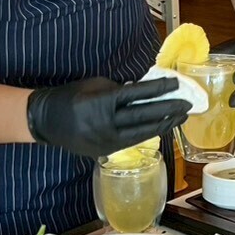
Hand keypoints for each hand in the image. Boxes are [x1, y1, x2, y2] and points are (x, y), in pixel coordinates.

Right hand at [26, 77, 190, 157]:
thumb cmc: (72, 96)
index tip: (176, 83)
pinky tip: (163, 127)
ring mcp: (105, 140)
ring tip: (181, 117)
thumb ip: (119, 88)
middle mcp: (105, 123)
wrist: (46, 121)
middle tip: (188, 104)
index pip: (137, 94)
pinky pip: (132, 142)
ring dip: (165, 124)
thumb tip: (145, 90)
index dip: (159, 88)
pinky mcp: (105, 151)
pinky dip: (149, 133)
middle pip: (144, 115)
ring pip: (142, 132)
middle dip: (169, 109)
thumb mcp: (95, 84)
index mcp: (101, 101)